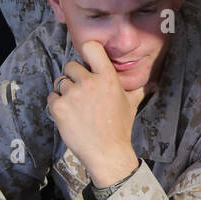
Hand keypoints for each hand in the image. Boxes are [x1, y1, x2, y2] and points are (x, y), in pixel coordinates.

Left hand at [47, 41, 142, 186]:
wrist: (107, 152)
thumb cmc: (120, 128)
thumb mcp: (131, 104)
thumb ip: (136, 89)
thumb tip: (149, 82)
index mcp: (107, 77)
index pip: (91, 47)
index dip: (87, 52)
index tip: (87, 61)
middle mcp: (89, 82)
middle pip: (70, 65)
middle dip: (74, 77)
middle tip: (81, 92)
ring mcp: (72, 94)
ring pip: (60, 82)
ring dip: (65, 91)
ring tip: (76, 106)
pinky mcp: (59, 107)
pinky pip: (51, 96)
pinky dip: (57, 104)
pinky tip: (68, 113)